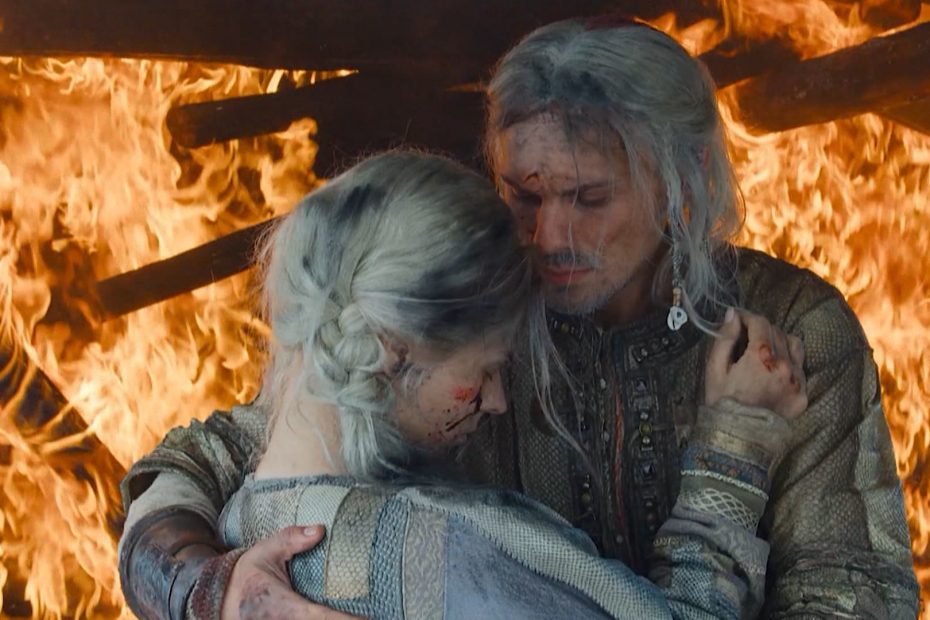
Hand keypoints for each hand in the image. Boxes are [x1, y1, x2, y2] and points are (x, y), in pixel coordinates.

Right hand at [222, 525, 360, 619]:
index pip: (322, 618)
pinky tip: (344, 617)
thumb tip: (320, 529)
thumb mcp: (266, 551)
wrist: (218, 599)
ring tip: (365, 617)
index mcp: (285, 607)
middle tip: (376, 616)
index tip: (370, 619)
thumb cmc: (246, 575)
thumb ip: (292, 539)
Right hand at [706, 308, 807, 418]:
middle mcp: (784, 365)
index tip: (738, 318)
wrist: (739, 439)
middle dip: (759, 328)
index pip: (760, 323)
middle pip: (776, 331)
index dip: (747, 316)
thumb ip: (725, 339)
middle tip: (745, 334)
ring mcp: (797, 380)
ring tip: (763, 348)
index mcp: (760, 357)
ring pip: (793, 344)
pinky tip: (774, 367)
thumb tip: (733, 315)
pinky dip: (788, 359)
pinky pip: (801, 366)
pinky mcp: (803, 394)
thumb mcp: (715, 370)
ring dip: (778, 339)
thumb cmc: (723, 404)